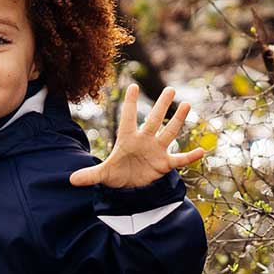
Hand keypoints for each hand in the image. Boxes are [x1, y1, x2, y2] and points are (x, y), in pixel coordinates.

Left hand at [69, 83, 204, 188]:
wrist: (130, 187)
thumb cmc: (117, 175)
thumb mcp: (103, 175)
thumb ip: (89, 175)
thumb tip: (71, 180)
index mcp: (128, 139)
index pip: (128, 118)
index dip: (129, 104)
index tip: (132, 86)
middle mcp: (144, 141)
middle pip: (154, 120)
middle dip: (161, 106)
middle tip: (170, 89)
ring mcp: (156, 151)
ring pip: (169, 133)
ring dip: (178, 121)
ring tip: (187, 105)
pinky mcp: (164, 164)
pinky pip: (179, 160)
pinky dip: (190, 157)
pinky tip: (202, 151)